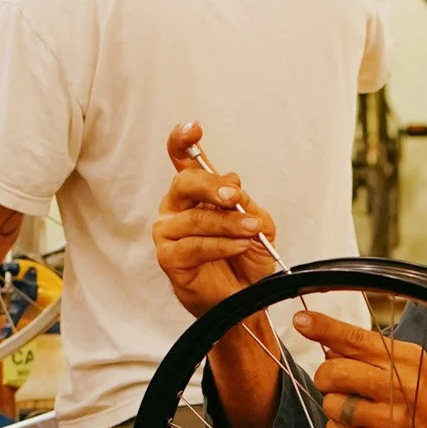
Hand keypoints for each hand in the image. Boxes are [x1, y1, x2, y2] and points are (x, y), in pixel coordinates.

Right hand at [153, 121, 278, 318]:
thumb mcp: (258, 223)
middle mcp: (176, 209)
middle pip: (184, 183)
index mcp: (194, 194)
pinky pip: (193, 246)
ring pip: (194, 219)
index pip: (181, 160)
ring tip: (251, 231)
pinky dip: (220, 245)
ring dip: (227, 224)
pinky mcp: (169, 259)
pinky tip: (238, 246)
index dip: (182, 141)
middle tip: (234, 196)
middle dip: (211, 186)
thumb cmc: (247, 259)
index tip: (195, 128)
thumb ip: (245, 202)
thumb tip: (231, 181)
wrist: (247, 299)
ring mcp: (168, 233)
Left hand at [294, 306, 426, 427]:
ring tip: (357, 410)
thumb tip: (326, 343)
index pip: (357, 339)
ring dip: (335, 406)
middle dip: (325, 376)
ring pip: (331, 404)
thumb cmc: (420, 402)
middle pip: (335, 372)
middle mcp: (399, 387)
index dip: (325, 329)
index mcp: (406, 360)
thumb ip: (369, 353)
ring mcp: (388, 420)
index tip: (302, 320)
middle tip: (335, 382)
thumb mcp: (407, 367)